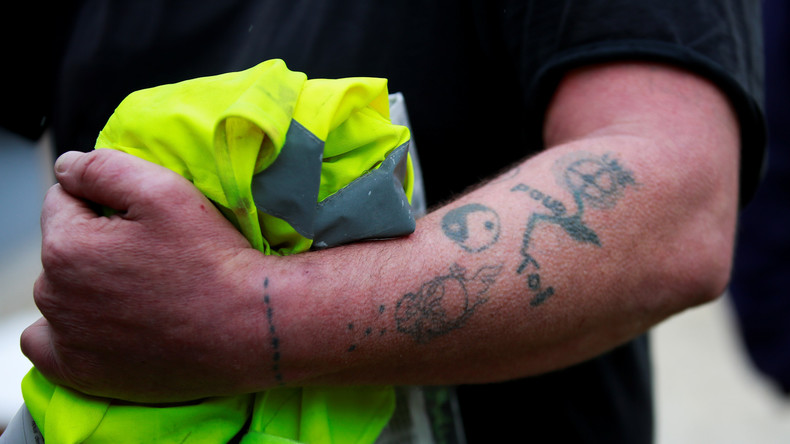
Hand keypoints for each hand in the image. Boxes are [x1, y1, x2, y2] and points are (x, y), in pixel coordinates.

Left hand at [21, 149, 265, 401]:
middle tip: (152, 255)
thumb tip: (66, 167)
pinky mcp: (83, 374)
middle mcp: (55, 296)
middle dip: (94, 242)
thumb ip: (102, 167)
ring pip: (61, 292)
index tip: (145, 220)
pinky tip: (106, 324)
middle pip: (62, 248)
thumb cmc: (212, 260)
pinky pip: (48, 345)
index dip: (105, 201)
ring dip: (86, 284)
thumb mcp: (163, 190)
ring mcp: (69, 341)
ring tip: (142, 290)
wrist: (251, 328)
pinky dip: (68, 332)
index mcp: (67, 247)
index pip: (62, 200)